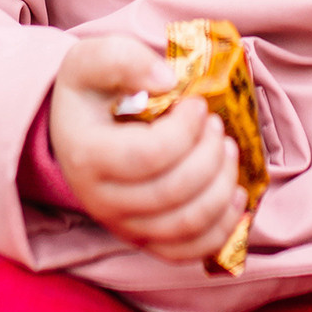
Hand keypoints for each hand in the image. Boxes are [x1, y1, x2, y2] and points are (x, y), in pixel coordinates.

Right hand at [47, 35, 242, 265]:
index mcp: (86, 156)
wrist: (74, 129)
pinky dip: (222, 229)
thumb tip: (168, 80)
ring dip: (222, 187)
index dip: (186, 130)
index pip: (149, 156)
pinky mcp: (144, 239)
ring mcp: (123, 226)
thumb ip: (125, 59)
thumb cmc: (89, 92)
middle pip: (173, 192)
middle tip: (217, 126)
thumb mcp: (92, 59)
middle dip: (209, 155)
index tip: (198, 104)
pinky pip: (188, 252)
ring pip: (186, 225)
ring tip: (227, 151)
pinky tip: (236, 197)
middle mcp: (101, 201)